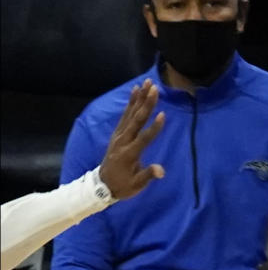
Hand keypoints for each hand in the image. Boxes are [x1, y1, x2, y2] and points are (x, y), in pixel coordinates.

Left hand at [99, 81, 164, 198]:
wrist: (102, 185)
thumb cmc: (123, 186)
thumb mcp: (136, 185)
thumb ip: (148, 175)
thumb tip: (161, 171)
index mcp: (129, 154)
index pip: (144, 138)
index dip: (154, 128)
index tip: (163, 114)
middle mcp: (123, 141)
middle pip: (136, 120)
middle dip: (146, 103)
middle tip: (155, 88)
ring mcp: (119, 135)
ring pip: (130, 113)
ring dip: (139, 98)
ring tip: (147, 84)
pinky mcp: (117, 132)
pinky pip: (125, 115)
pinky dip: (130, 103)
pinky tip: (135, 92)